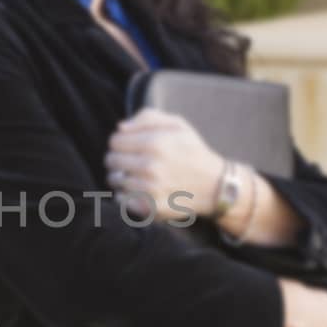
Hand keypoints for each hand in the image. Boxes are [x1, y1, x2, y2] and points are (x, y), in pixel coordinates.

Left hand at [105, 108, 224, 222]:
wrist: (215, 186)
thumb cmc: (193, 152)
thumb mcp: (178, 125)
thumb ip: (147, 118)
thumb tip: (120, 127)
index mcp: (154, 142)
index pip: (114, 141)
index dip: (120, 143)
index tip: (130, 147)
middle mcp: (150, 166)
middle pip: (111, 161)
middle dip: (119, 159)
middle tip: (133, 162)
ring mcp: (149, 189)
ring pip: (114, 181)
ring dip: (122, 178)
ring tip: (138, 176)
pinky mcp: (150, 207)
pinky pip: (121, 199)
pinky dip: (126, 195)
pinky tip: (141, 190)